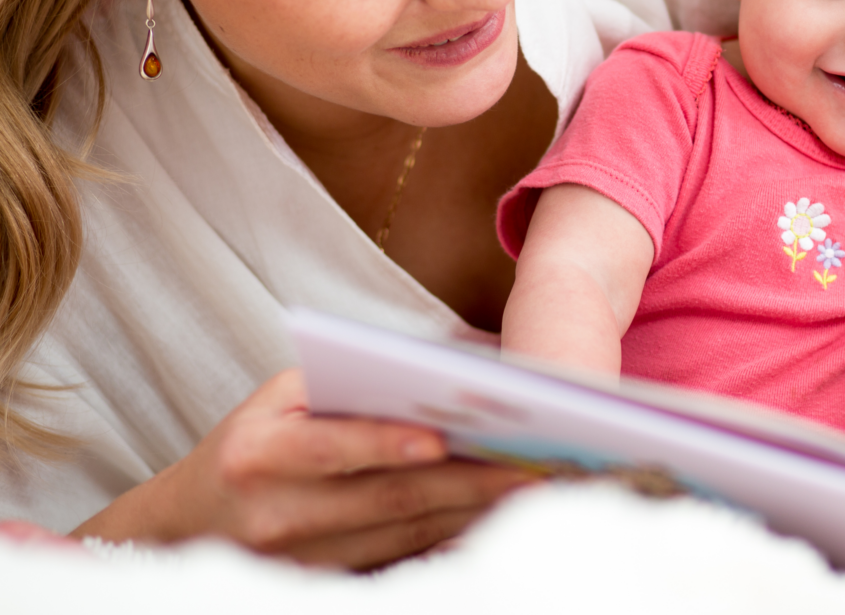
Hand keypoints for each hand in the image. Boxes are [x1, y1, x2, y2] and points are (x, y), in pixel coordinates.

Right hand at [72, 369, 533, 568]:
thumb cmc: (252, 440)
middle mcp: (278, 514)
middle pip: (387, 499)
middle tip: (532, 464)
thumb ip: (344, 389)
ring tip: (530, 487)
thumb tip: (434, 384)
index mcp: (260, 454)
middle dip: (466, 481)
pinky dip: (449, 538)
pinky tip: (494, 520)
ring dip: (470, 512)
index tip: (444, 438)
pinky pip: (399, 562)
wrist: (187, 523)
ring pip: (403, 535)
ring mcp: (299, 562)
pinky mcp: (322, 585)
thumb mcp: (278, 399)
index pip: (333, 449)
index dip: (388, 444)